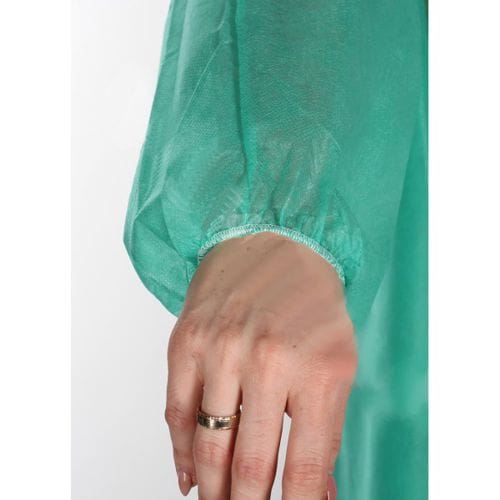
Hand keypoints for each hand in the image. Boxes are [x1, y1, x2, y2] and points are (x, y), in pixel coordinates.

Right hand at [165, 232, 356, 498]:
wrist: (274, 243)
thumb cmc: (311, 305)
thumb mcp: (340, 363)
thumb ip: (325, 430)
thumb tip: (316, 493)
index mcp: (317, 371)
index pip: (304, 468)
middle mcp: (266, 361)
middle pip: (249, 466)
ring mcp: (220, 350)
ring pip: (208, 447)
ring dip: (211, 490)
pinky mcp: (186, 342)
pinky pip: (176, 413)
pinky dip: (181, 453)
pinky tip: (189, 475)